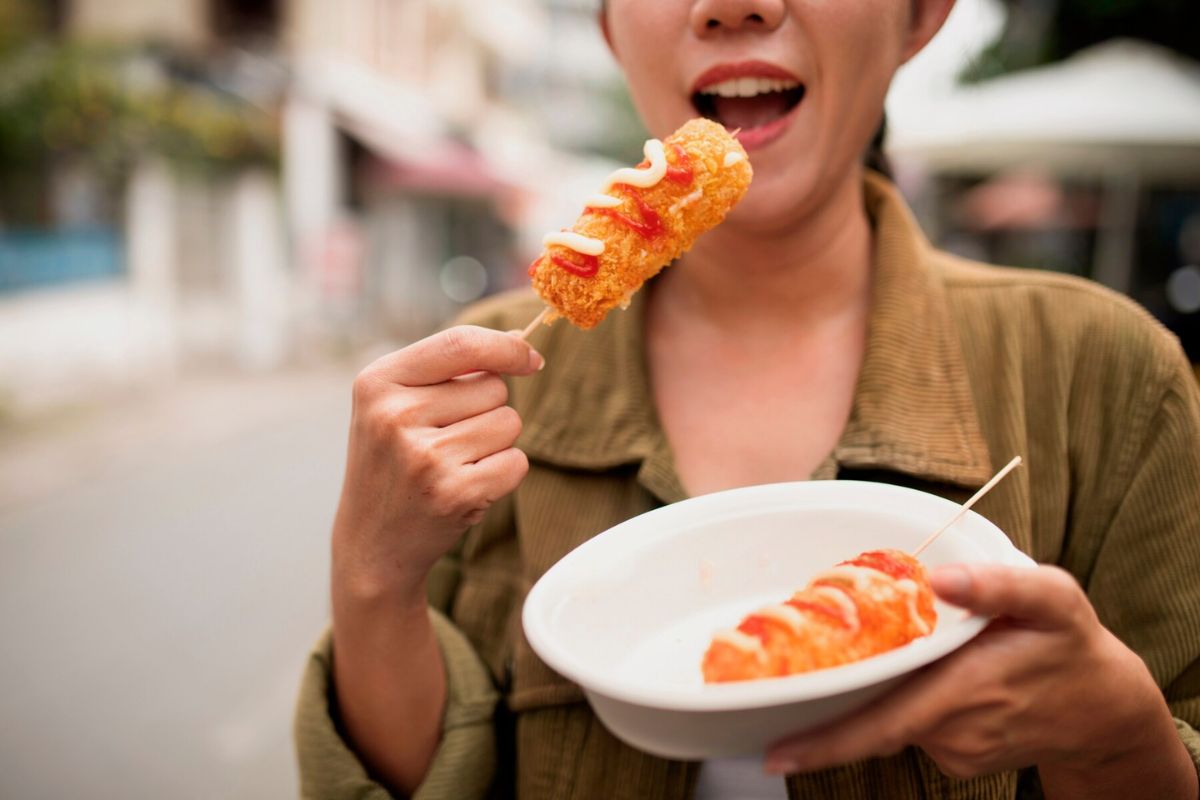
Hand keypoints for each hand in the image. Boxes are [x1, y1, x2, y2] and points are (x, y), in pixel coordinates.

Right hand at [332, 325, 543, 602]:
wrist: (371, 543)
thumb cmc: (394, 462)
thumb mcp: (396, 404)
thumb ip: (450, 368)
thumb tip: (521, 342)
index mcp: (377, 382)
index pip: (461, 343)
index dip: (507, 348)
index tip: (531, 360)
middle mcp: (395, 415)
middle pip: (494, 387)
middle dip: (486, 410)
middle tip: (446, 442)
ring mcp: (424, 456)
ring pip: (509, 423)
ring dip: (495, 444)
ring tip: (453, 465)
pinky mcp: (453, 492)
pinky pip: (516, 462)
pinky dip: (503, 474)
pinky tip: (466, 487)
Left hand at [764, 563, 1195, 797]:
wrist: (1104, 710)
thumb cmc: (1071, 644)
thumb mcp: (1052, 599)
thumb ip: (998, 583)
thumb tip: (940, 577)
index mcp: (966, 688)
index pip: (882, 723)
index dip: (828, 742)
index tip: (778, 752)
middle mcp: (953, 729)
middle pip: (871, 724)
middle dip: (821, 717)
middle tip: (773, 697)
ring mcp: (954, 749)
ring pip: (891, 719)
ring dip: (872, 693)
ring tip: (866, 656)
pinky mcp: (956, 756)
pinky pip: (912, 724)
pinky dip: (900, 700)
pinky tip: (915, 674)